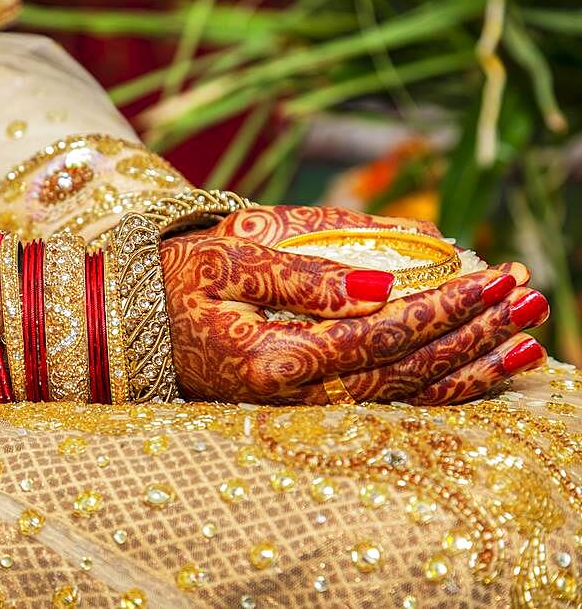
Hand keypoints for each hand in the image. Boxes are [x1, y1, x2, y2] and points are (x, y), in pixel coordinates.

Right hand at [161, 205, 548, 404]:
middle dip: (473, 333)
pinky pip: (386, 402)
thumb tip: (379, 284)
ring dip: (470, 367)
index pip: (379, 335)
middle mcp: (295, 394)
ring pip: (404, 396)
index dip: (441, 307)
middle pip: (405, 370)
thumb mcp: (229, 262)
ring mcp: (302, 406)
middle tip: (532, 295)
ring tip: (529, 340)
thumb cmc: (177, 284)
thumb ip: (303, 275)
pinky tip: (476, 371)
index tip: (492, 274)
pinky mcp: (307, 402)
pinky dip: (437, 388)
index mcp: (275, 359)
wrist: (135, 325)